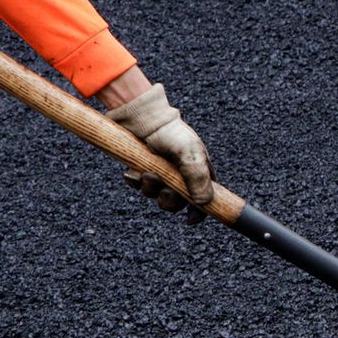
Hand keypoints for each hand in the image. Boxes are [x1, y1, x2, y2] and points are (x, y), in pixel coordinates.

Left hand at [106, 83, 213, 223]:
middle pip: (176, 204)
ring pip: (155, 196)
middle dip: (167, 198)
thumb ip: (198, 178)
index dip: (199, 213)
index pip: (204, 201)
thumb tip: (203, 203)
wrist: (143, 117)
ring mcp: (161, 175)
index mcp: (198, 174)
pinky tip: (133, 171)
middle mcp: (180, 177)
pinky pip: (139, 187)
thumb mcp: (190, 154)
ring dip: (149, 188)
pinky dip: (135, 181)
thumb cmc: (171, 133)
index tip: (189, 219)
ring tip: (146, 172)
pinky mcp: (143, 171)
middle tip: (162, 185)